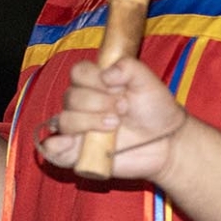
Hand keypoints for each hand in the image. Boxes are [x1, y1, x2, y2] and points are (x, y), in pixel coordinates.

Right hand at [36, 59, 187, 181]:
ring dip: (87, 122)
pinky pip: (52, 150)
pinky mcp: (77, 153)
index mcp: (96, 84)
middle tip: (123, 109)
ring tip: (114, 126)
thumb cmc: (156, 110)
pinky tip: (70, 143)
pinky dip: (55, 146)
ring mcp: (79, 130)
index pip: (77, 72)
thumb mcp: (148, 82)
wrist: (167, 143)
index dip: (93, 78)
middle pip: (70, 97)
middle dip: (97, 102)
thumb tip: (106, 74)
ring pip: (63, 121)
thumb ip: (129, 67)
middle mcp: (83, 105)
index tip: (116, 87)